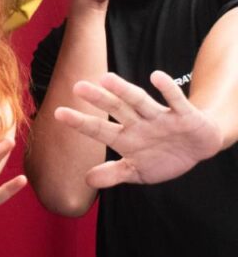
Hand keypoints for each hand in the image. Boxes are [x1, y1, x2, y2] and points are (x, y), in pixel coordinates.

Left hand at [54, 71, 223, 186]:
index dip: (80, 122)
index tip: (58, 113)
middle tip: (77, 87)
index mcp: (126, 138)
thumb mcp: (138, 171)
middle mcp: (139, 123)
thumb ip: (114, 174)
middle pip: (116, 109)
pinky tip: (156, 76)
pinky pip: (175, 101)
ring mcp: (160, 117)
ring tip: (107, 79)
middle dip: (98, 99)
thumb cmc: (163, 158)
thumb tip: (87, 179)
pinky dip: (167, 90)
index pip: (99, 129)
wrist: (198, 148)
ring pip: (140, 102)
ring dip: (124, 91)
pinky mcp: (184, 115)